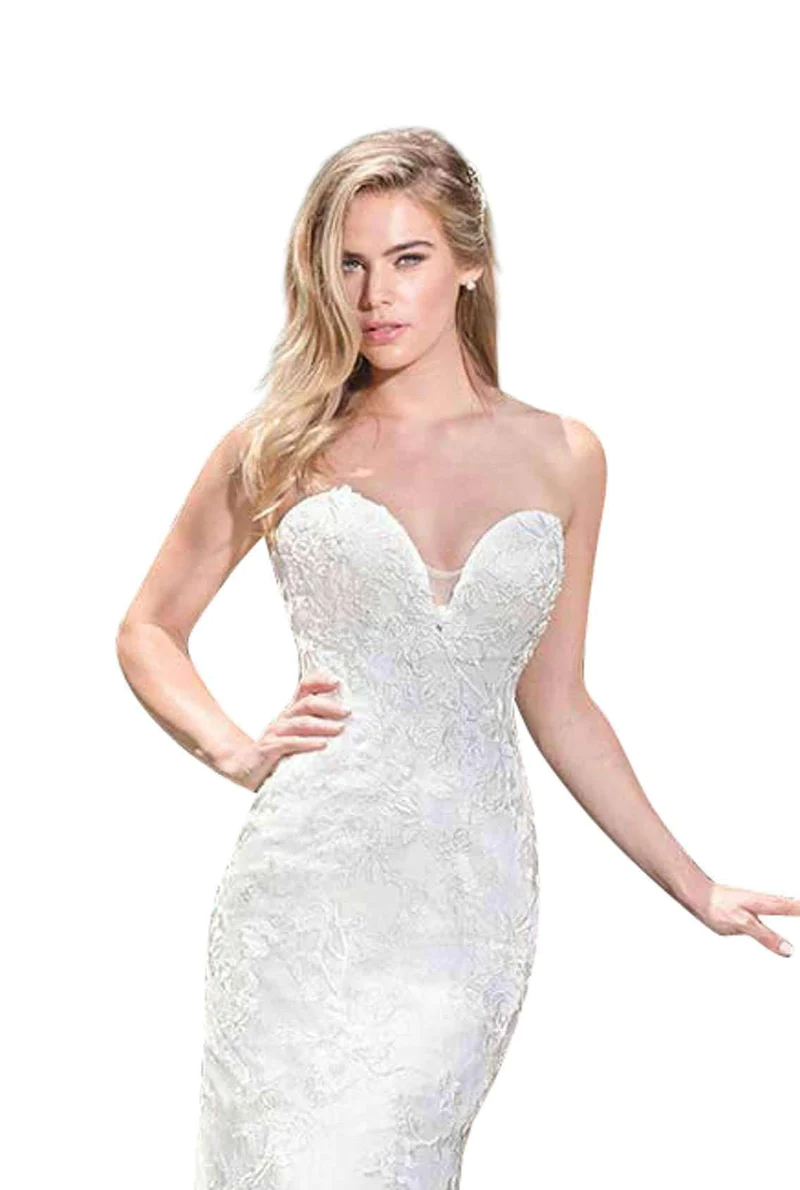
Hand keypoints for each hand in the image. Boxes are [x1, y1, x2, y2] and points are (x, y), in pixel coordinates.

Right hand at [232, 672, 350, 792]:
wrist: (244, 766)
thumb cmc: (276, 751)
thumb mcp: (295, 734)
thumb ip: (314, 724)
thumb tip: (344, 721)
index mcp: (290, 711)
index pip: (304, 687)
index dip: (319, 681)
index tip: (337, 682)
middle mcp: (283, 718)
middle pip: (307, 703)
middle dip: (328, 706)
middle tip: (347, 712)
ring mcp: (275, 733)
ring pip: (301, 723)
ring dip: (322, 725)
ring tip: (340, 729)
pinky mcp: (270, 749)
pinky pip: (290, 743)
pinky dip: (307, 743)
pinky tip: (323, 745)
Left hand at [697, 882, 799, 956]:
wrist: (697, 895)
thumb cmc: (717, 907)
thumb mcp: (743, 924)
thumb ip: (766, 936)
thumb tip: (790, 950)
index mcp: (767, 903)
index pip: (796, 908)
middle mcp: (766, 901)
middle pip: (795, 905)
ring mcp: (759, 904)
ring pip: (787, 905)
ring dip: (798, 908)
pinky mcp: (751, 908)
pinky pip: (777, 908)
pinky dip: (790, 909)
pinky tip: (789, 910)